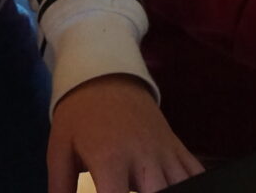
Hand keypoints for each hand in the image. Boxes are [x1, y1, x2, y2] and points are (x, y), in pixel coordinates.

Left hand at [47, 74, 201, 192]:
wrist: (106, 75)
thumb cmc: (80, 115)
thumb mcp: (59, 148)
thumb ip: (60, 186)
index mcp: (110, 159)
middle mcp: (143, 157)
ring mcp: (164, 152)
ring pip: (182, 185)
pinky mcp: (177, 147)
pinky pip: (196, 173)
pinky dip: (194, 184)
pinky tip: (178, 188)